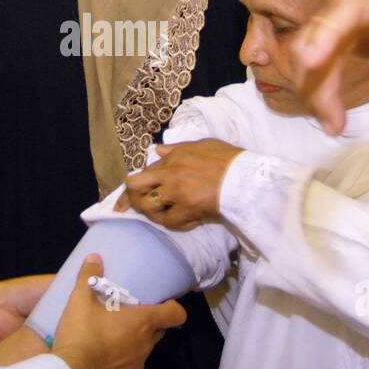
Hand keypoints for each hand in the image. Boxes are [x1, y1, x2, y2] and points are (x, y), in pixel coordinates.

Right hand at [50, 255, 186, 368]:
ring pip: (144, 348)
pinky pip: (131, 364)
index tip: (164, 301)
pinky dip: (123, 358)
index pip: (175, 314)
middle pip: (160, 330)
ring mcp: (137, 364)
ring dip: (135, 340)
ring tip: (113, 333)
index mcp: (143, 322)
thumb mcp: (80, 300)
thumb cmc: (82, 334)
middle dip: (150, 321)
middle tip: (130, 313)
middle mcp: (145, 344)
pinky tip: (103, 354)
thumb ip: (88, 276)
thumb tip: (94, 257)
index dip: (173, 307)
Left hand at [115, 140, 243, 229]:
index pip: (141, 173)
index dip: (130, 190)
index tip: (123, 203)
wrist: (245, 176)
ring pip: (149, 207)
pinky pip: (170, 222)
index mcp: (172, 158)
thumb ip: (177, 149)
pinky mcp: (187, 207)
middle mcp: (170, 173)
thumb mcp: (201, 145)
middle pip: (134, 187)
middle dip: (132, 200)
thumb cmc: (228, 159)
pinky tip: (188, 219)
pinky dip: (176, 223)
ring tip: (169, 215)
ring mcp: (177, 191)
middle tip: (140, 210)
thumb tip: (158, 150)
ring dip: (155, 215)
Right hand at [292, 0, 368, 133]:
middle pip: (318, 35)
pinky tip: (330, 113)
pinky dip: (316, 87)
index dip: (326, 33)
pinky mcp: (333, 34)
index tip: (311, 63)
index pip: (349, 10)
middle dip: (317, 80)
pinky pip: (313, 60)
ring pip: (308, 50)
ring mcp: (341, 17)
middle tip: (334, 122)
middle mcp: (355, 2)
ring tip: (334, 123)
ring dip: (312, 88)